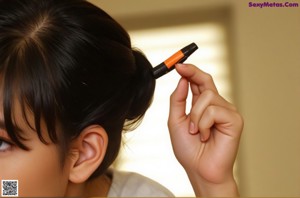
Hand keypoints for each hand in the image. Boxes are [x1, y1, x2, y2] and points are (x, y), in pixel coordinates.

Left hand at [168, 63, 242, 196]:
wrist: (200, 169)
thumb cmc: (189, 149)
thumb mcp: (176, 122)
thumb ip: (178, 101)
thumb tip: (182, 80)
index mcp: (203, 106)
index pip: (199, 83)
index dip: (190, 71)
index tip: (178, 64)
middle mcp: (216, 106)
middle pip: (206, 80)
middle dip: (193, 73)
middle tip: (180, 67)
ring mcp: (226, 111)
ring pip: (207, 96)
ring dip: (195, 116)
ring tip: (195, 132)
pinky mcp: (234, 119)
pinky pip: (213, 110)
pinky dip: (203, 124)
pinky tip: (205, 136)